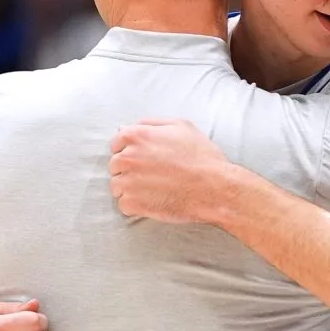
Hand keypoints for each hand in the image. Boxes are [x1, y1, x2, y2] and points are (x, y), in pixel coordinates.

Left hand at [109, 119, 238, 223]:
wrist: (214, 187)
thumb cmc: (201, 156)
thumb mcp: (181, 126)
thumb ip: (151, 124)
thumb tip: (128, 127)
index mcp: (136, 136)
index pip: (116, 143)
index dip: (130, 150)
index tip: (143, 159)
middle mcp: (128, 157)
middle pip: (115, 165)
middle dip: (129, 170)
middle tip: (151, 175)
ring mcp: (128, 182)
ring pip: (117, 186)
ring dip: (130, 189)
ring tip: (152, 190)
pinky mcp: (133, 203)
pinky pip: (123, 205)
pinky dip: (135, 206)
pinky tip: (153, 201)